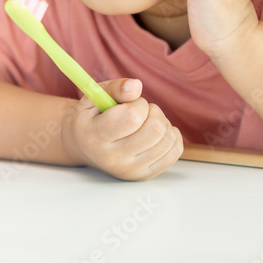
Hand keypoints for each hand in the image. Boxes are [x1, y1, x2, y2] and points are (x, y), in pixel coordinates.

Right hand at [61, 78, 182, 180]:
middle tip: (141, 112)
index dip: (138, 104)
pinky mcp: (144, 175)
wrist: (87, 147)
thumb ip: (115, 88)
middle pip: (155, 129)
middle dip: (153, 112)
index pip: (133, 117)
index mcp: (96, 137)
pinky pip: (175, 151)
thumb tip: (136, 86)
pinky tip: (155, 133)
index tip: (130, 103)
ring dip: (162, 123)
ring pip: (167, 139)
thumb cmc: (94, 117)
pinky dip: (171, 135)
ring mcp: (130, 170)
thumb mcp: (95, 96)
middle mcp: (112, 159)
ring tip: (145, 122)